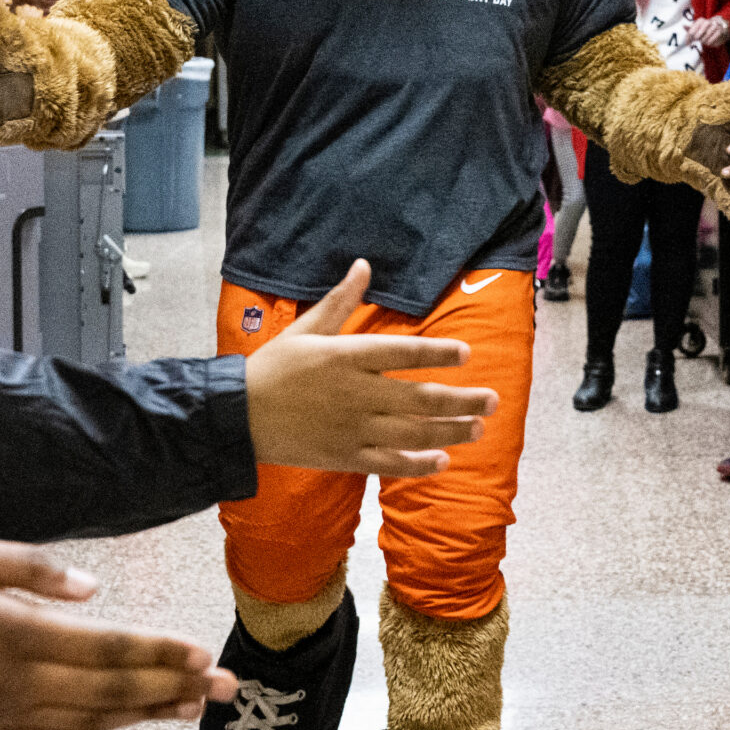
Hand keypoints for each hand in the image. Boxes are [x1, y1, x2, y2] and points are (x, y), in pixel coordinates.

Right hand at [0, 537, 231, 729]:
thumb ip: (35, 569)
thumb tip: (96, 589)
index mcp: (14, 635)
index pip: (107, 648)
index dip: (160, 652)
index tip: (205, 652)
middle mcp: (14, 683)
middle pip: (111, 691)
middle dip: (174, 688)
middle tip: (227, 688)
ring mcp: (0, 714)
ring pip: (89, 721)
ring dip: (144, 714)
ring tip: (190, 706)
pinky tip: (122, 722)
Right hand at [246, 261, 496, 476]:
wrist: (238, 416)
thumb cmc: (272, 368)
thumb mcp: (305, 328)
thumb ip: (340, 300)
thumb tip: (364, 265)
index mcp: (346, 357)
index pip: (402, 353)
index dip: (438, 353)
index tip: (466, 354)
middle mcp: (355, 394)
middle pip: (420, 398)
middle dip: (461, 400)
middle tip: (491, 399)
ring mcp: (351, 429)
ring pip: (412, 433)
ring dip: (450, 431)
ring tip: (477, 428)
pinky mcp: (344, 457)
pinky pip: (389, 463)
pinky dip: (418, 464)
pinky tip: (442, 461)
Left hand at [687, 14, 729, 49]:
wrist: (720, 28)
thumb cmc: (705, 30)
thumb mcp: (697, 29)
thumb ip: (690, 29)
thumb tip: (683, 25)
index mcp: (701, 20)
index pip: (693, 28)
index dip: (689, 36)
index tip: (687, 43)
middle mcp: (708, 22)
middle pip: (700, 31)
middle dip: (698, 36)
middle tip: (697, 40)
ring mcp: (714, 26)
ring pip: (707, 34)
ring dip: (704, 40)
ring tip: (703, 41)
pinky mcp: (720, 31)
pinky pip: (713, 37)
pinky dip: (710, 41)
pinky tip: (708, 43)